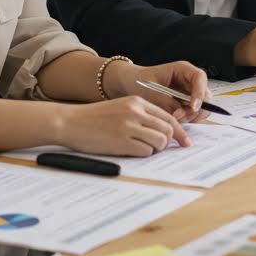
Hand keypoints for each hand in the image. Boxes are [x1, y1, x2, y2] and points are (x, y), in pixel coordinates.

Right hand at [57, 97, 190, 156]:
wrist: (70, 122)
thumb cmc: (94, 118)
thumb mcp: (121, 108)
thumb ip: (141, 115)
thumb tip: (163, 130)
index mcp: (137, 102)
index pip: (168, 116)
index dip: (179, 131)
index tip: (185, 141)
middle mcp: (136, 112)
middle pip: (167, 129)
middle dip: (170, 141)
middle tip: (164, 148)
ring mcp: (129, 127)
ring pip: (159, 141)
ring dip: (156, 149)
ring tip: (144, 148)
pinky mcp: (122, 142)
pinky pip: (145, 151)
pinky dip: (144, 154)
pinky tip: (133, 151)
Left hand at [108, 60, 209, 121]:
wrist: (129, 84)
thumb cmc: (139, 82)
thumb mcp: (151, 91)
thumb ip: (167, 101)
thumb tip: (180, 113)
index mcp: (183, 69)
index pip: (200, 77)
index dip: (200, 92)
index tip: (192, 107)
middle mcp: (189, 80)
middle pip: (205, 94)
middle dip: (194, 108)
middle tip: (178, 116)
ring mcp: (188, 92)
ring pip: (201, 106)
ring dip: (190, 115)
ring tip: (174, 118)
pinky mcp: (185, 103)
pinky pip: (193, 113)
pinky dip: (187, 118)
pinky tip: (174, 119)